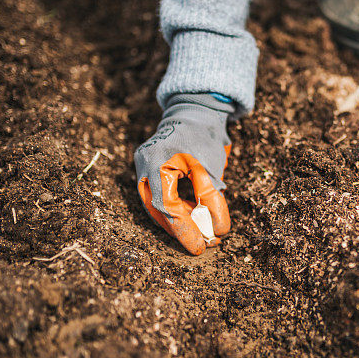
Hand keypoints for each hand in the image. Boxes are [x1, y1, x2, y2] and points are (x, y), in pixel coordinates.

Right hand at [134, 94, 232, 254]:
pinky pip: (157, 196)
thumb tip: (216, 231)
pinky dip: (174, 208)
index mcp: (157, 162)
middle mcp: (143, 165)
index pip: (168, 207)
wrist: (195, 111)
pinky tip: (190, 216)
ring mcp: (142, 166)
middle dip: (180, 230)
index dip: (185, 230)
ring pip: (155, 206)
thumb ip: (212, 199)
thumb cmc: (205, 137)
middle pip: (156, 210)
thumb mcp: (213, 169)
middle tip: (202, 244)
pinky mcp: (148, 168)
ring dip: (177, 221)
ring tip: (199, 232)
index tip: (201, 246)